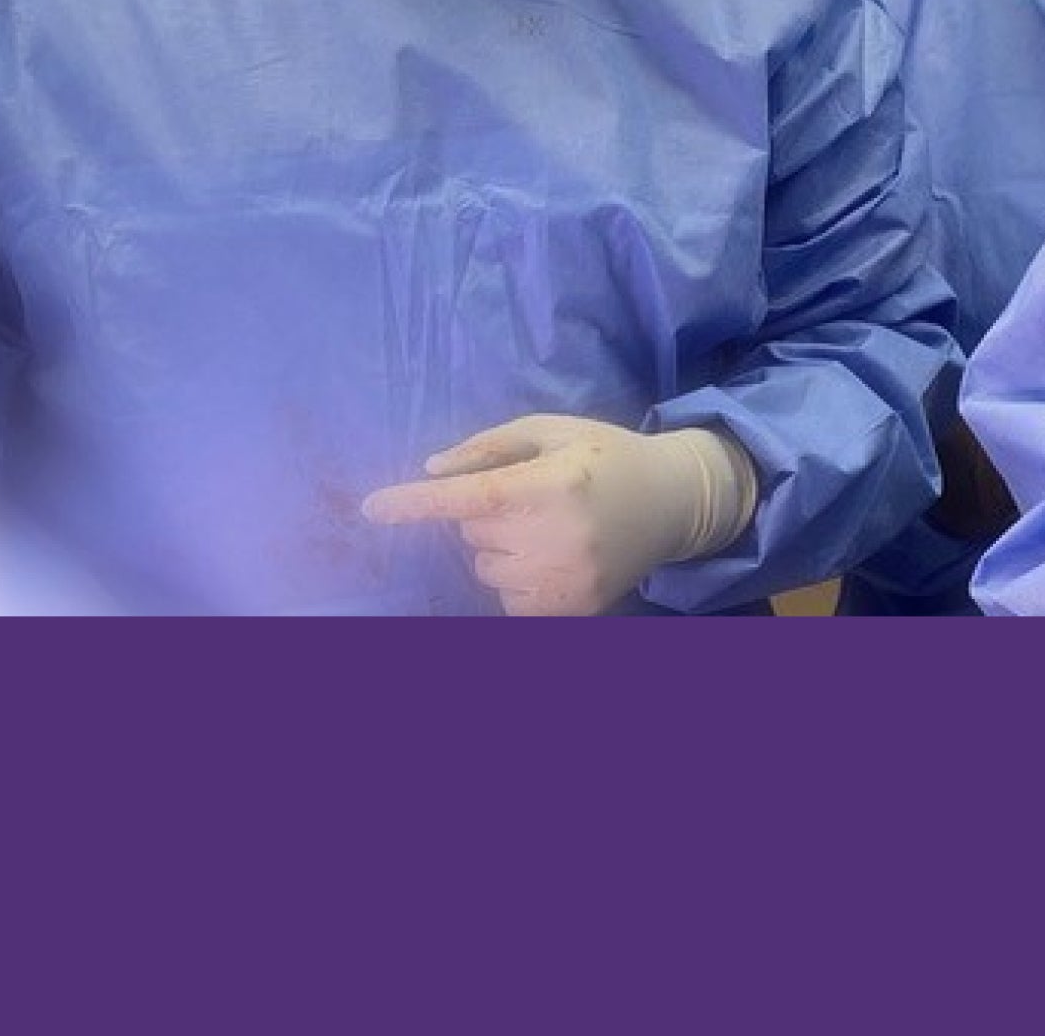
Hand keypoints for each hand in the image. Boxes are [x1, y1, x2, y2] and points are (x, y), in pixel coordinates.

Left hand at [360, 416, 757, 615]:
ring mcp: (565, 582)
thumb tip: (430, 472)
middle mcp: (556, 538)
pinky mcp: (571, 612)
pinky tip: (552, 559)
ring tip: (549, 529)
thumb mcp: (551, 431)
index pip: (470, 497)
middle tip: (534, 499)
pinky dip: (515, 581)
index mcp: (550, 485)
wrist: (673, 503)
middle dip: (487, 516)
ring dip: (500, 550)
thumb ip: (488, 447)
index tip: (371, 508)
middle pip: (472, 534)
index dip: (416, 504)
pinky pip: (506, 600)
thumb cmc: (604, 456)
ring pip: (485, 569)